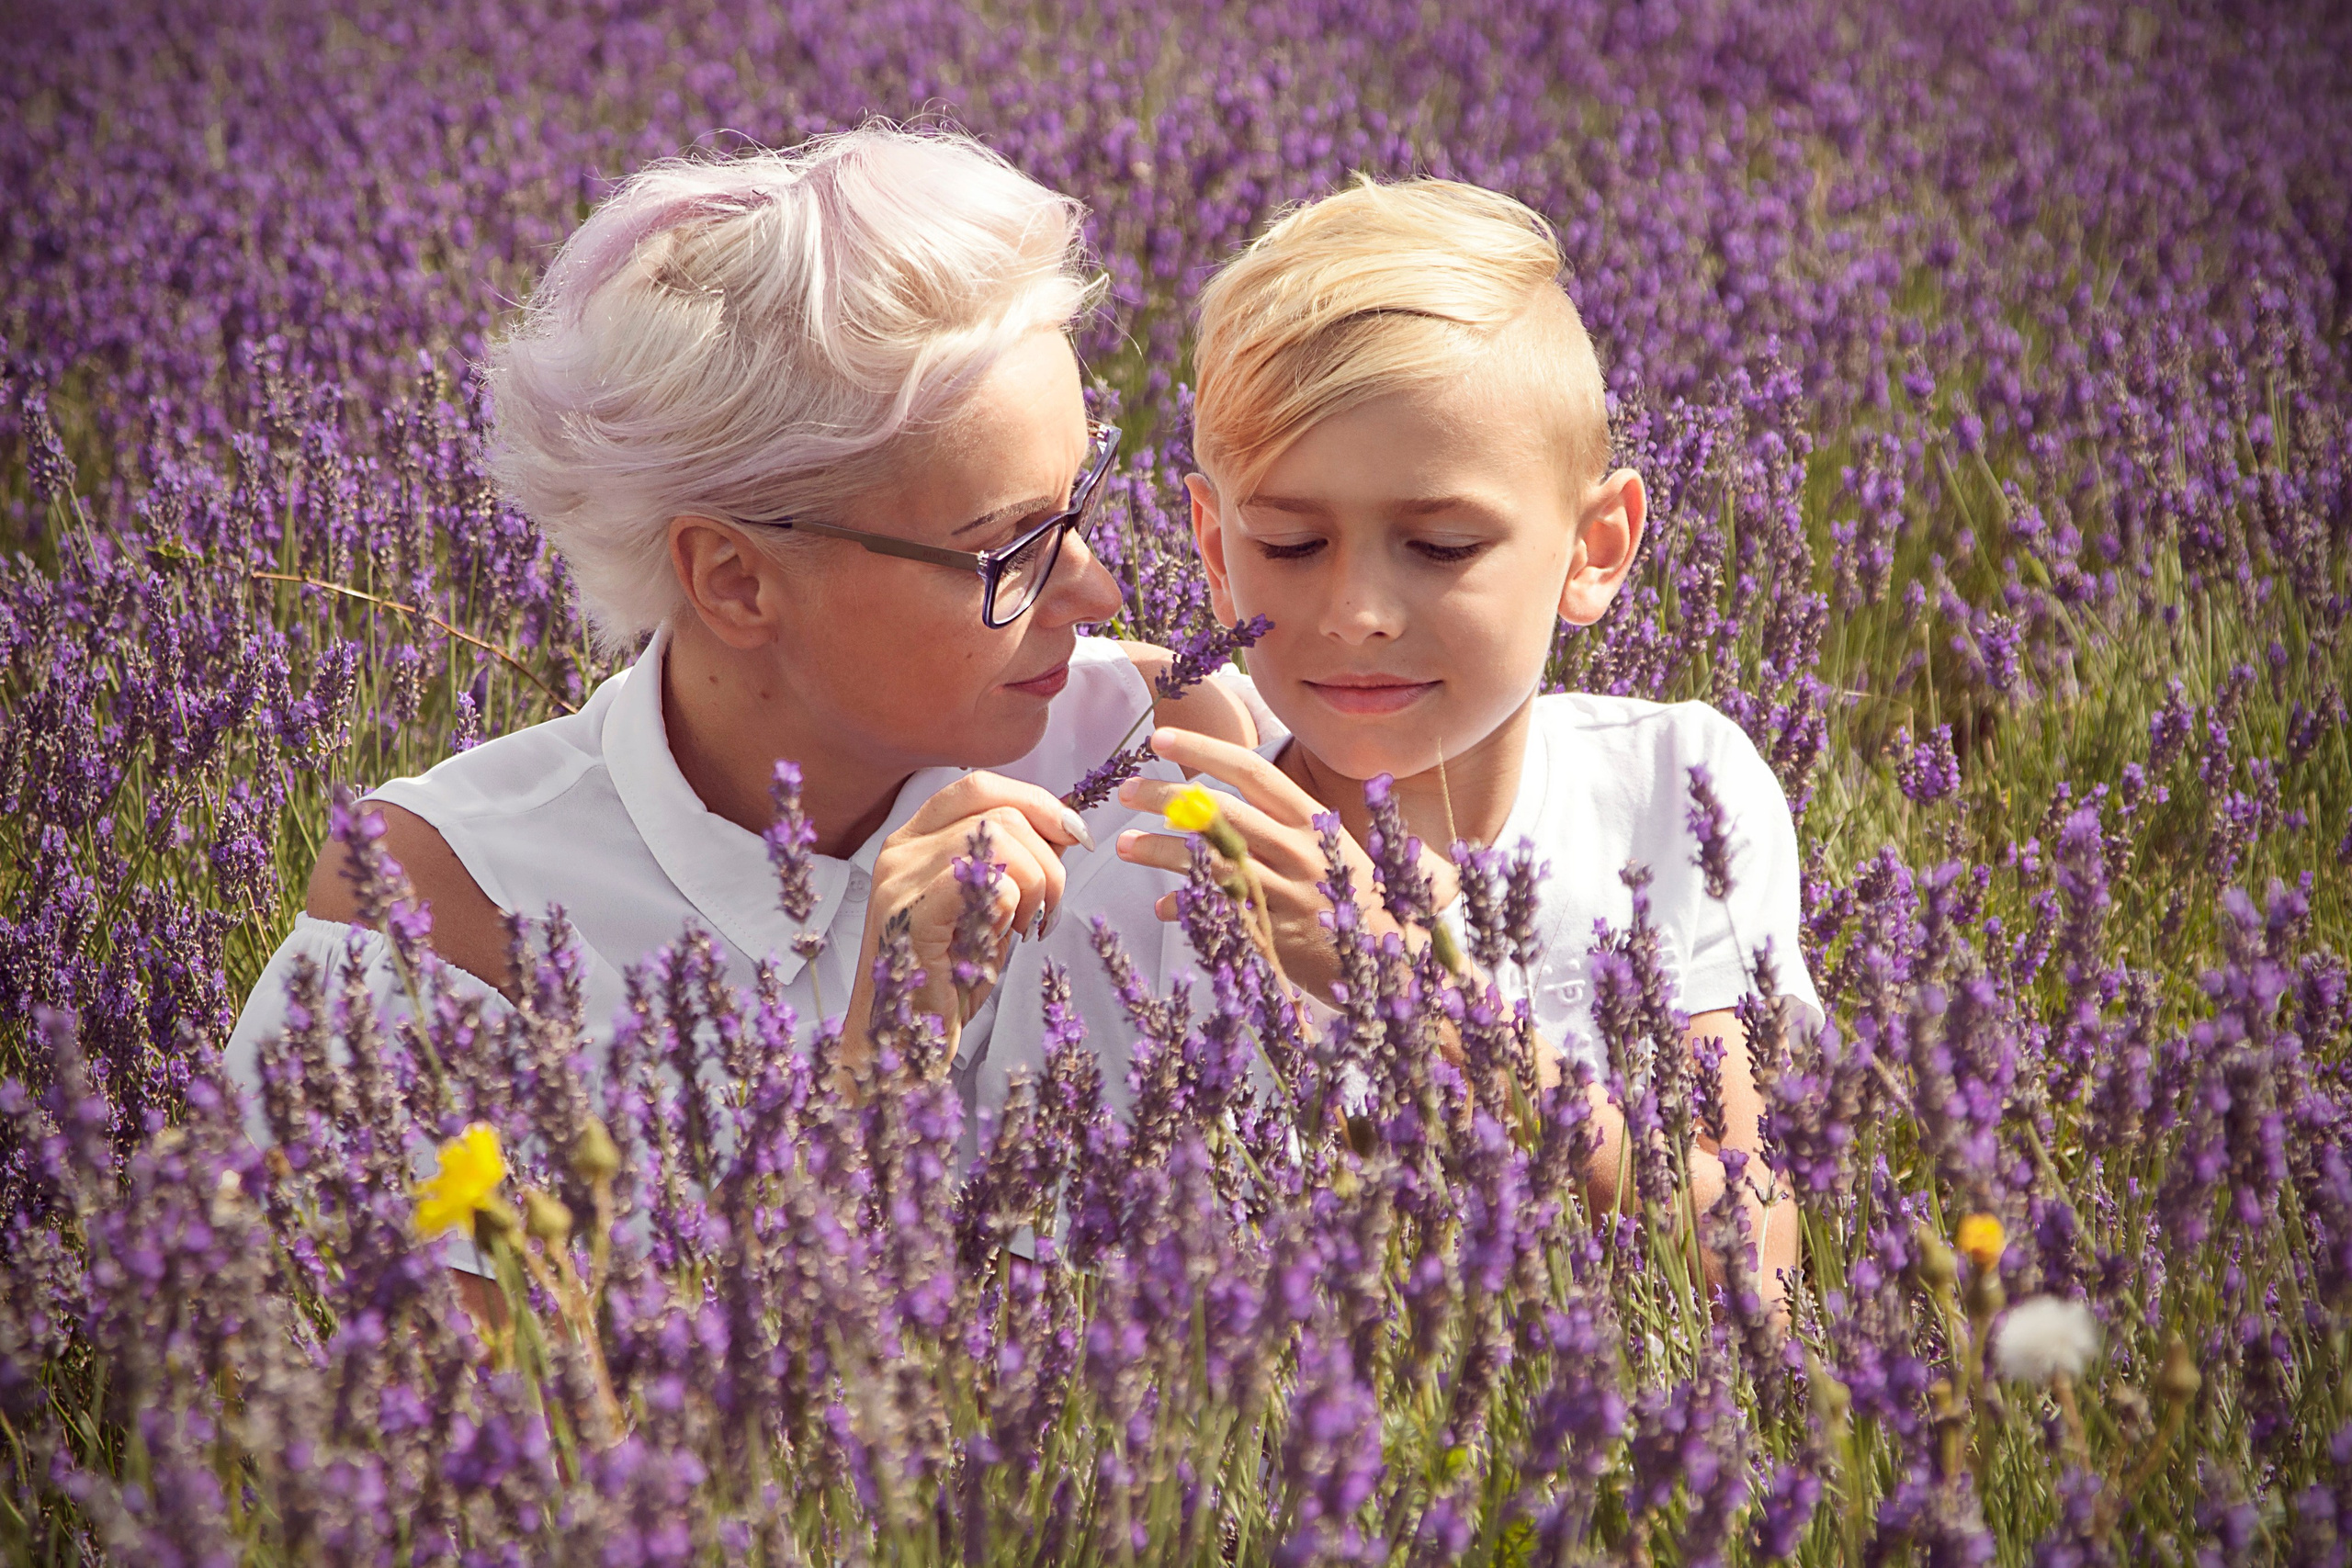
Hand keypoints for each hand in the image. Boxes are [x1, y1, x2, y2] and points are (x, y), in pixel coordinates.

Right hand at [843, 771, 1090, 1075]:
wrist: (902, 1045)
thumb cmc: (948, 979)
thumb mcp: (988, 905)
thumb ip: (1013, 862)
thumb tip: (1064, 828)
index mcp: (914, 839)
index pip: (978, 786)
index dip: (1035, 800)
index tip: (1074, 836)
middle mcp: (899, 849)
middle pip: (999, 810)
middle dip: (1049, 858)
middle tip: (1049, 910)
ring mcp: (898, 879)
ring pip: (1001, 840)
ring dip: (1038, 885)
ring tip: (1026, 927)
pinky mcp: (909, 915)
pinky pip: (987, 882)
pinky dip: (1014, 908)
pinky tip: (1005, 938)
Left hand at [1112, 727, 1440, 1001]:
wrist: (1394, 956)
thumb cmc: (1352, 892)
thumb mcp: (1329, 843)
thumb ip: (1281, 819)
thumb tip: (1218, 799)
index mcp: (1311, 818)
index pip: (1251, 770)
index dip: (1203, 750)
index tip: (1159, 738)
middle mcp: (1299, 849)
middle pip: (1220, 812)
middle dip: (1165, 796)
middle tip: (1127, 791)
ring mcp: (1286, 892)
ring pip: (1209, 862)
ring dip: (1159, 850)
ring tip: (1124, 843)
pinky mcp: (1275, 935)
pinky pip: (1218, 914)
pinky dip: (1186, 908)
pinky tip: (1163, 906)